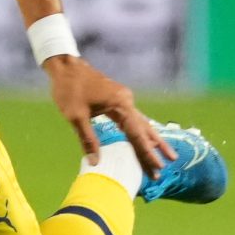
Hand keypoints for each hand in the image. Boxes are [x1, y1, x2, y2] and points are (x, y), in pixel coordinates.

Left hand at [44, 55, 175, 175]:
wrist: (65, 67)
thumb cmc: (69, 90)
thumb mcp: (75, 117)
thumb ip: (88, 140)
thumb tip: (95, 162)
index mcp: (121, 104)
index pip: (137, 134)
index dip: (147, 153)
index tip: (158, 167)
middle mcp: (127, 101)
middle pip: (144, 128)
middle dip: (155, 148)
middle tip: (169, 164)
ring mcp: (124, 99)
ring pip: (140, 123)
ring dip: (150, 140)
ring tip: (165, 155)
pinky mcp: (118, 100)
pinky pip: (132, 119)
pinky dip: (139, 132)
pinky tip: (146, 141)